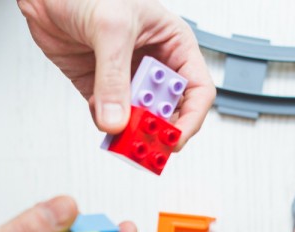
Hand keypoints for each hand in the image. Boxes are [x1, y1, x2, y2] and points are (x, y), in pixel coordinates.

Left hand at [17, 0, 215, 146]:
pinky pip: (109, 116)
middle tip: (144, 140)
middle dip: (157, 128)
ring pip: (139, 118)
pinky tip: (98, 111)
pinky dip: (104, 122)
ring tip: (120, 135)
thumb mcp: (111, 29)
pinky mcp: (100, 87)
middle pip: (169, 110)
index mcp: (172, 43)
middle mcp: (153, 63)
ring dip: (129, 131)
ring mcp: (126, 77)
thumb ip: (113, 77)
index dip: (190, 118)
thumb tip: (116, 119)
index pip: (196, 89)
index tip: (173, 137)